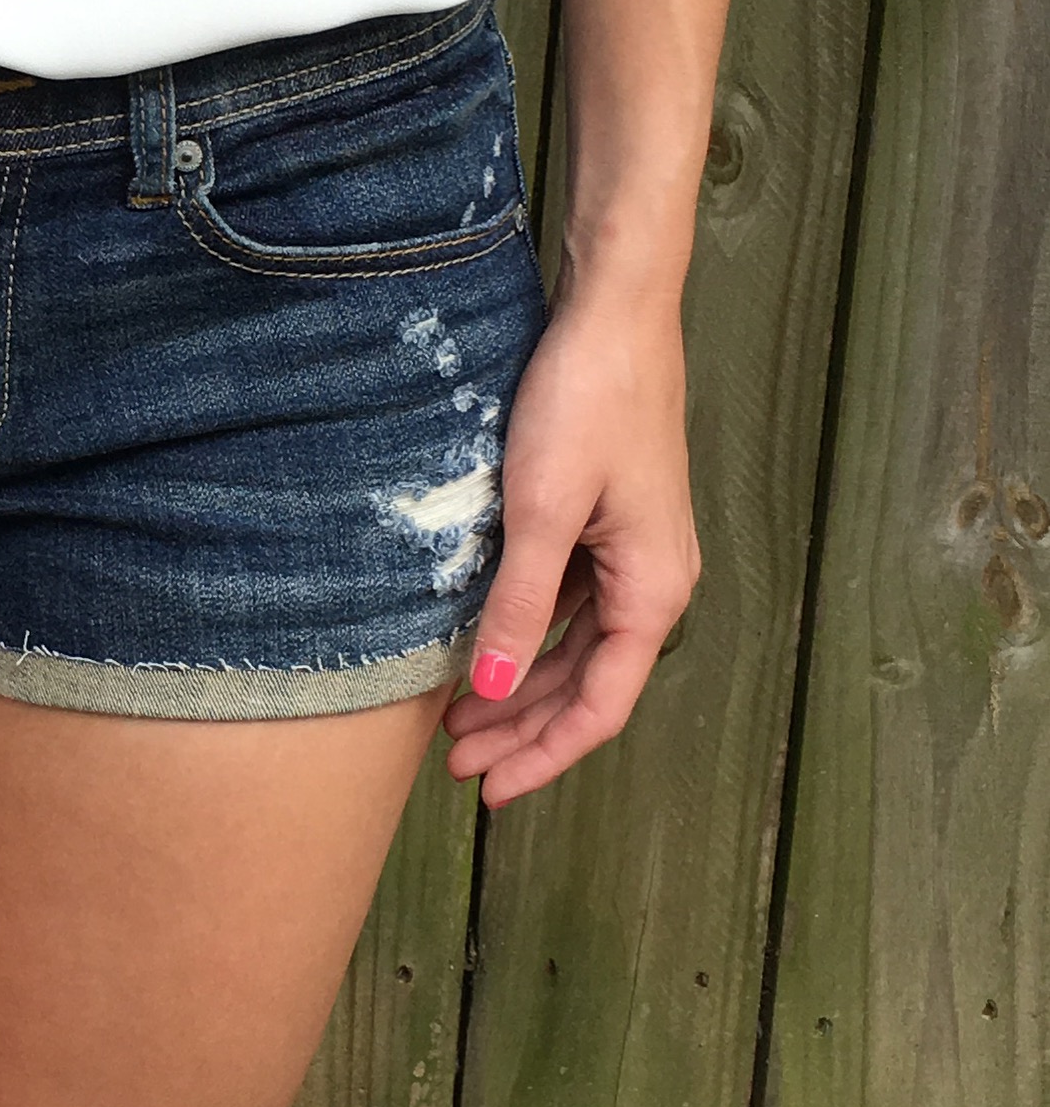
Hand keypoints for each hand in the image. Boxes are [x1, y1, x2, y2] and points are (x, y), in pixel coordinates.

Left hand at [439, 280, 700, 808]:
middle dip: (520, 727)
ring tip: (456, 716)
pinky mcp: (608, 520)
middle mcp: (654, 581)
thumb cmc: (585, 402)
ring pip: (574, 644)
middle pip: (585, 683)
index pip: (598, 705)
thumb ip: (516, 604)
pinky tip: (480, 640)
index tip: (488, 791)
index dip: (542, 754)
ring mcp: (633, 551)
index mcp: (653, 591)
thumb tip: (491, 691)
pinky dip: (524, 630)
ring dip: (518, 683)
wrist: (615, 315)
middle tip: (453, 762)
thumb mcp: (540, 509)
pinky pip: (568, 600)